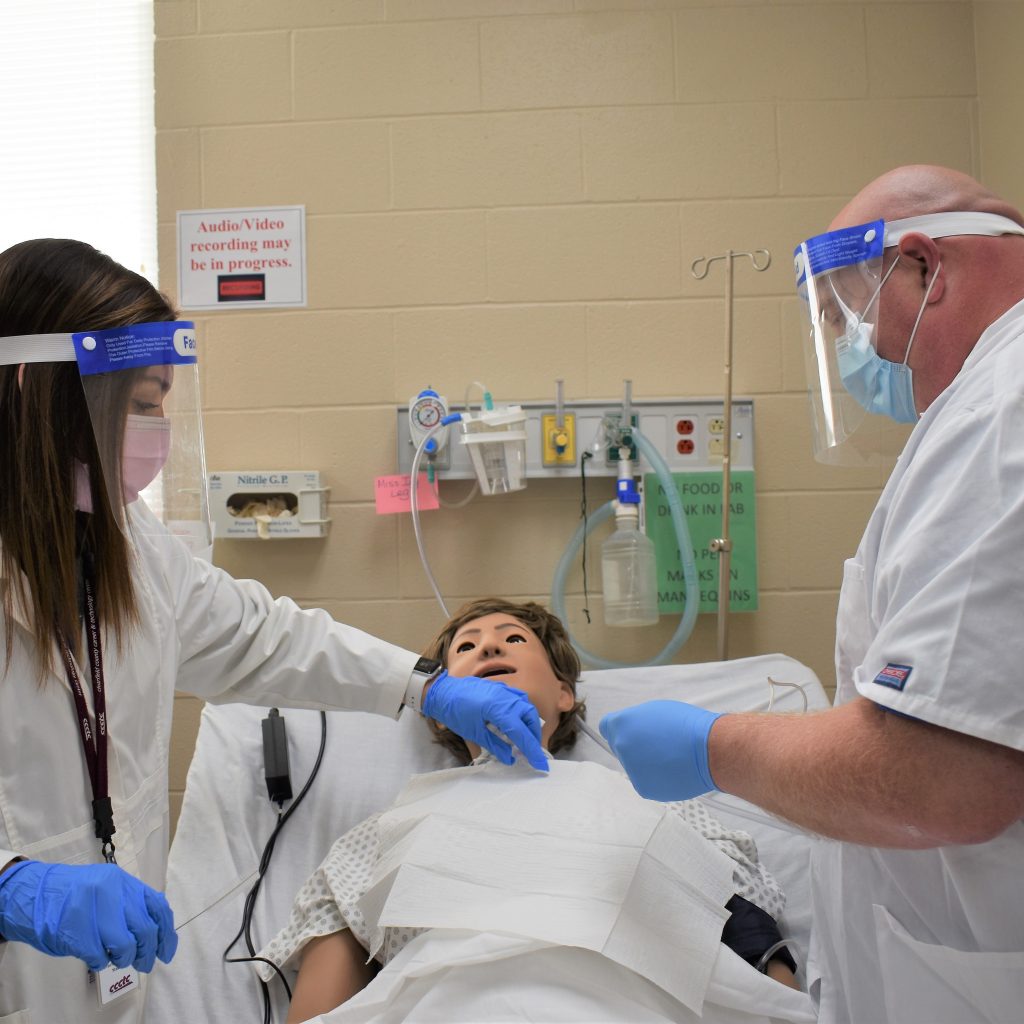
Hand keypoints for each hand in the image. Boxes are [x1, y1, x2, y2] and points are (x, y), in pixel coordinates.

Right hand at [0, 860, 177, 971]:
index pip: (156, 906)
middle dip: (147, 951)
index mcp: (123, 880)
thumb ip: (132, 905)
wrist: (35, 894)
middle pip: (144, 928)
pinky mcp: (74, 929)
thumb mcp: (110, 890)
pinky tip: (96, 956)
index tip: (167, 952)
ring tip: (117, 958)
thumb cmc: (76, 895)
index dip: (166, 932)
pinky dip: (100, 962)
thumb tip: (158, 936)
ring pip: (124, 944)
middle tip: (144, 963)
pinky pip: (98, 956)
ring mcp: (92, 909)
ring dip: (123, 958)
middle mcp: (111, 890)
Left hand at [422, 670, 546, 770]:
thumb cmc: (455, 713)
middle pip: (530, 717)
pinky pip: (518, 698)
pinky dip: (522, 711)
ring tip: (525, 738)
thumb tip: (510, 758)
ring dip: (530, 723)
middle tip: (532, 752)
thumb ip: (495, 746)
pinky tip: (518, 721)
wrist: (442, 692)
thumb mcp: (475, 734)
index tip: (540, 764)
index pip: (521, 733)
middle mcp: (505, 697)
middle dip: (534, 736)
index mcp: (498, 710)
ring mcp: (503, 689)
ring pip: (526, 706)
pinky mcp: (500, 687)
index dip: (532, 750)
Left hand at [600, 700, 722, 800]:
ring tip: (670, 757)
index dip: (619, 729)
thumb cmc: (687, 726)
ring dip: (645, 763)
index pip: (607, 727)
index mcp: (622, 724)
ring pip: (633, 766)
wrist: (708, 750)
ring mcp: (631, 769)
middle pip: (620, 747)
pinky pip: (645, 781)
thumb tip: (630, 731)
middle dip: (634, 746)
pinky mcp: (643, 788)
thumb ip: (636, 721)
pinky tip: (671, 770)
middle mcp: (622, 746)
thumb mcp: (656, 710)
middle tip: (658, 744)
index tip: (628, 732)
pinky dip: (655, 778)